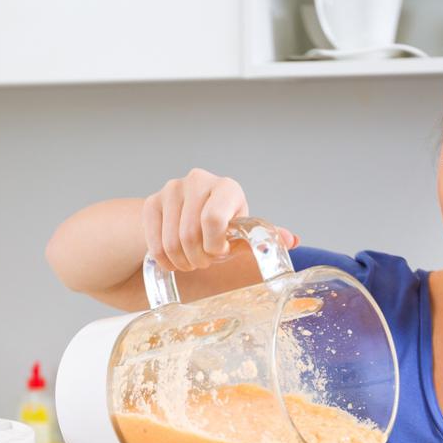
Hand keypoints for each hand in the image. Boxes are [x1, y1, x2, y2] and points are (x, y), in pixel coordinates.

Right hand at [140, 168, 297, 271]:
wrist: (187, 213)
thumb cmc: (221, 224)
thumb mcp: (241, 230)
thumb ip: (264, 236)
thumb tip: (292, 241)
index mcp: (227, 187)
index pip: (213, 220)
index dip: (215, 246)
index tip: (220, 252)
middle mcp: (198, 180)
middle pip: (190, 235)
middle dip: (199, 258)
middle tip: (204, 262)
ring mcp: (171, 189)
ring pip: (172, 243)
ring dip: (183, 262)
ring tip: (191, 260)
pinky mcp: (151, 202)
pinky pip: (155, 245)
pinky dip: (165, 261)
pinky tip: (174, 260)